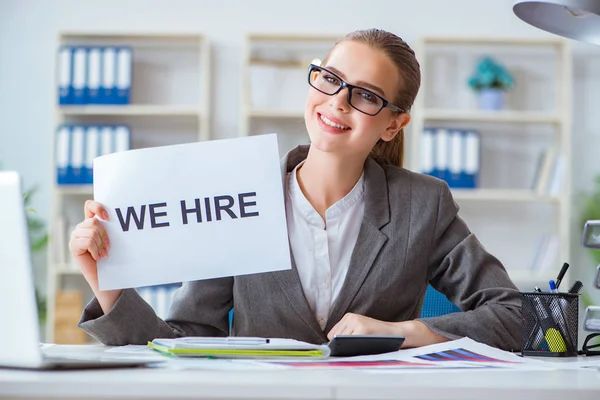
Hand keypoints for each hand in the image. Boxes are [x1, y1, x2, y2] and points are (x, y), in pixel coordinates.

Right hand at [69, 200, 110, 282]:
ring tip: (101, 253)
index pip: (89, 206)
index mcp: (90, 223)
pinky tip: (96, 257)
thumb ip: (108, 227)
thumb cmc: (109, 256)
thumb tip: (110, 217)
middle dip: (104, 235)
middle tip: (107, 247)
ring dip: (100, 245)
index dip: (98, 207)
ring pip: (92, 232)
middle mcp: (81, 228)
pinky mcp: (73, 246)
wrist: (104, 274)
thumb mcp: (109, 238)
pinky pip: (88, 242)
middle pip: (94, 222)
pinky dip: (95, 250)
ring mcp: (75, 236)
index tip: (108, 217)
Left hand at [327, 313, 449, 347]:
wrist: (395, 332)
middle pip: (335, 337)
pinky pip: (350, 342)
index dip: (336, 343)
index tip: (339, 349)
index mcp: (349, 317)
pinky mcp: (362, 329)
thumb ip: (348, 334)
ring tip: (357, 346)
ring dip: (346, 347)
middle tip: (352, 348)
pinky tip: (359, 348)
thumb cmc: (377, 335)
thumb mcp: (360, 329)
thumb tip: (332, 347)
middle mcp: (351, 318)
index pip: (332, 333)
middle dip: (341, 345)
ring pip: (342, 340)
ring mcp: (356, 322)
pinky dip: (352, 347)